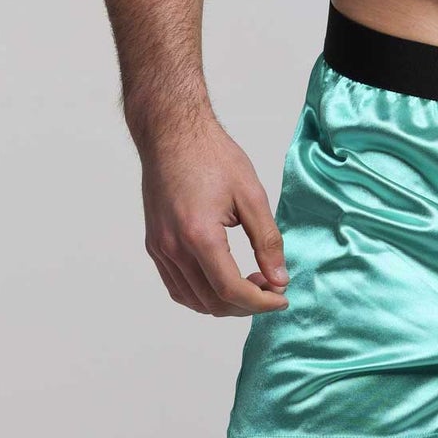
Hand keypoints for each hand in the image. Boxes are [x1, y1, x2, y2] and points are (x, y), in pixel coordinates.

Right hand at [140, 116, 290, 315]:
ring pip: (192, 300)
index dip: (261, 302)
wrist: (173, 133)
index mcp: (200, 235)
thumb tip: (280, 279)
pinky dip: (201, 294)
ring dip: (224, 303)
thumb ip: (267, 240)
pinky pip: (176, 286)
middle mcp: (174, 248)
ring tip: (251, 283)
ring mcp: (160, 248)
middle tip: (272, 286)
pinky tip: (222, 280)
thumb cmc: (212, 156)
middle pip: (212, 302)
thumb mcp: (251, 194)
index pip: (231, 291)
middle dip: (246, 304)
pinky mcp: (154, 245)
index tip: (283, 298)